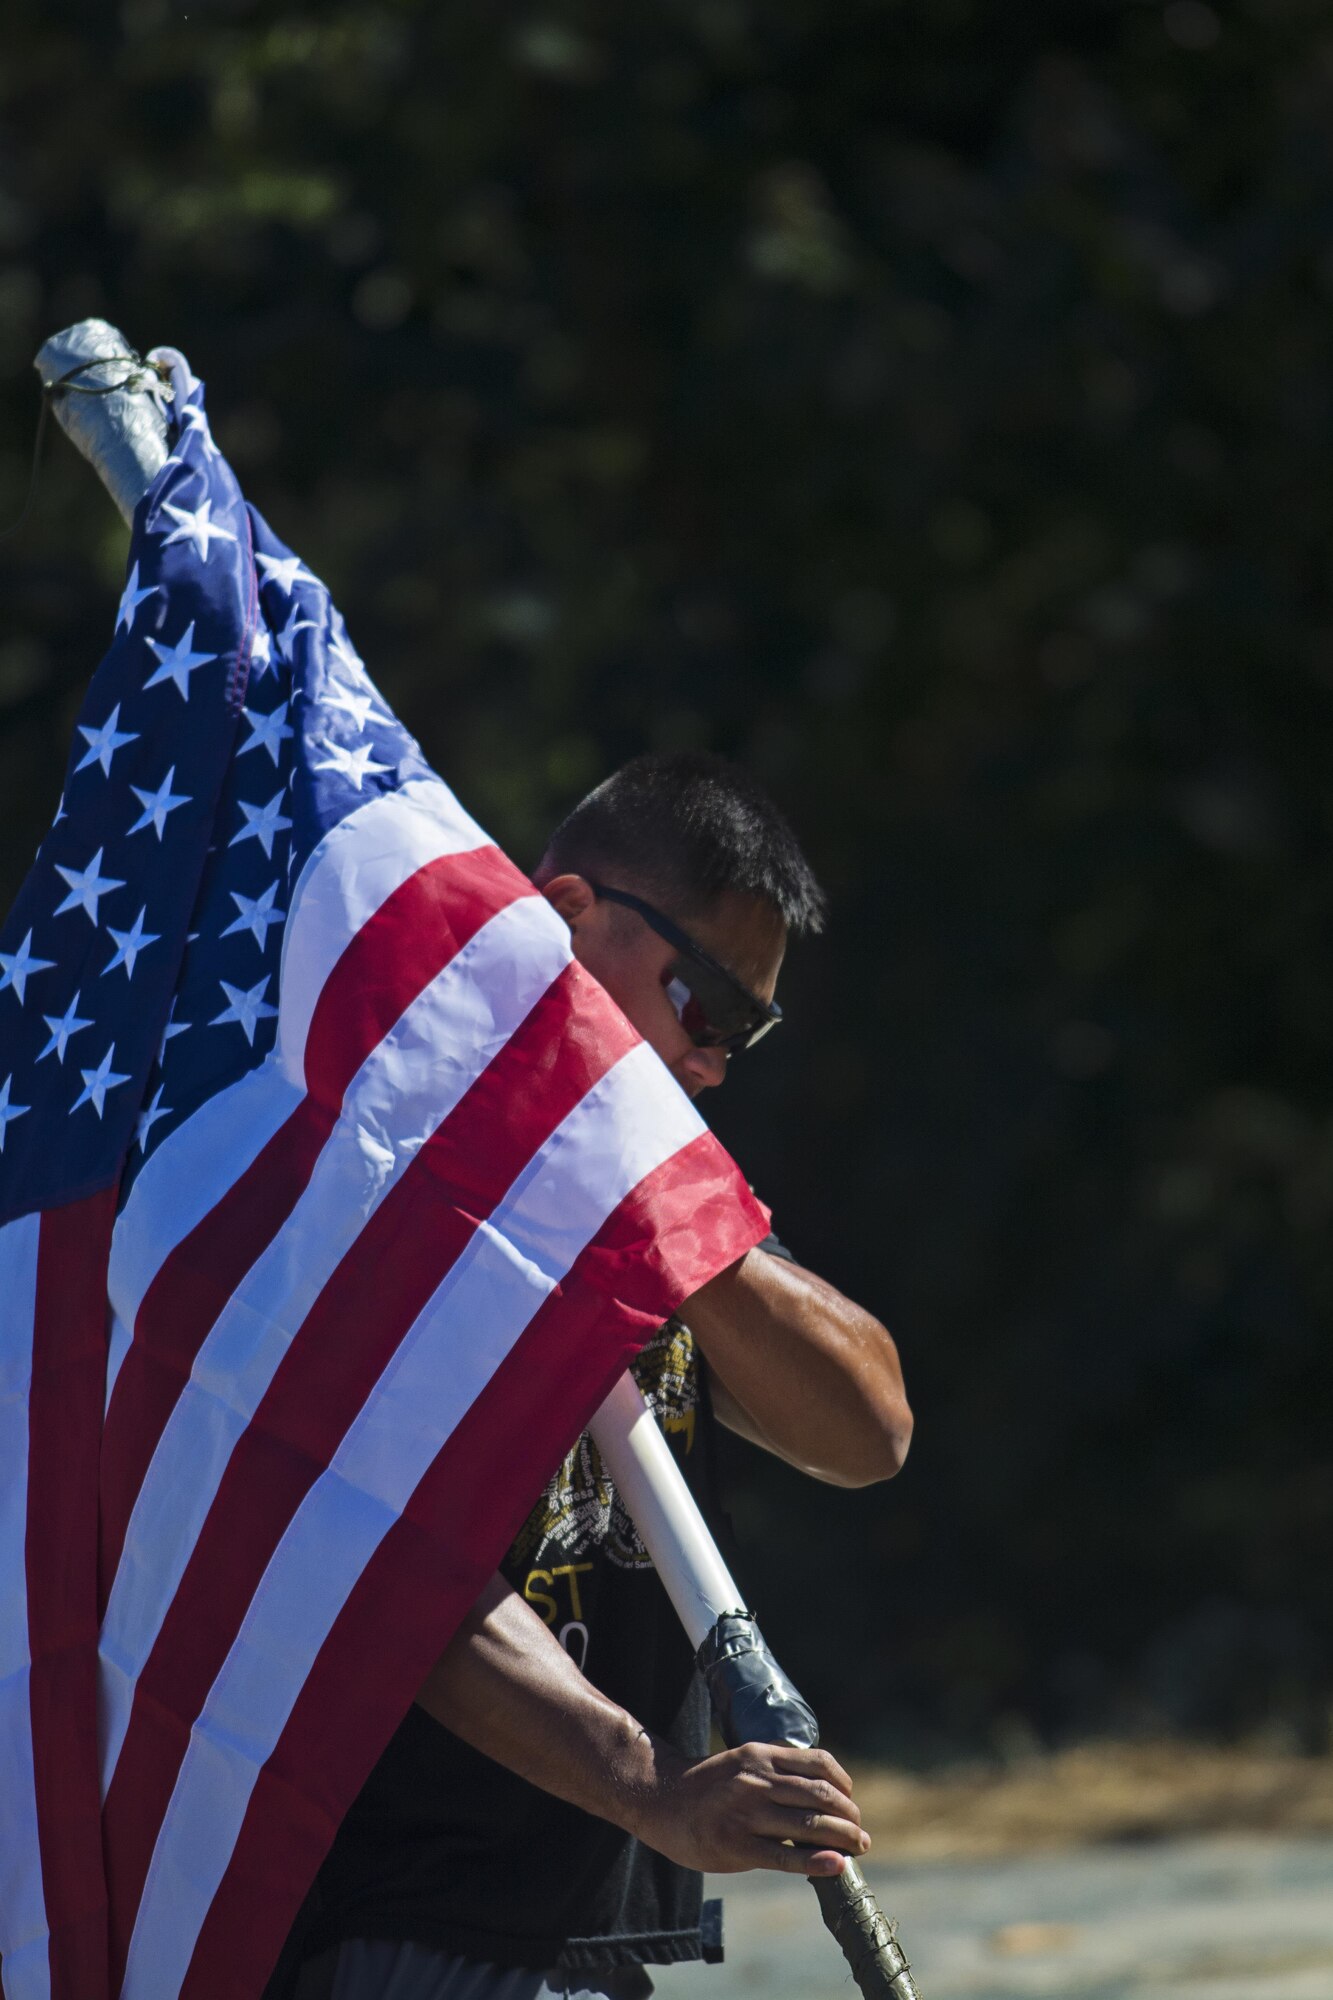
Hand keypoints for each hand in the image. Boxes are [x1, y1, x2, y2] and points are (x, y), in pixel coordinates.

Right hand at [627, 1740, 868, 1877]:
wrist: (660, 1800)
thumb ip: (775, 1772)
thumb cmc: (707, 1786)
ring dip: (843, 1838)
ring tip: (858, 1849)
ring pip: (809, 1825)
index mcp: (761, 1756)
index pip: (819, 1764)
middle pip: (821, 1796)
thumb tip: (820, 1795)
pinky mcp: (736, 1846)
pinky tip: (836, 1865)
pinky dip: (816, 1861)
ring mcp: (746, 1813)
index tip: (850, 1802)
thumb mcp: (742, 1763)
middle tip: (860, 1833)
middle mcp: (757, 1780)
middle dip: (850, 1817)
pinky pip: (785, 1856)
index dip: (844, 1785)